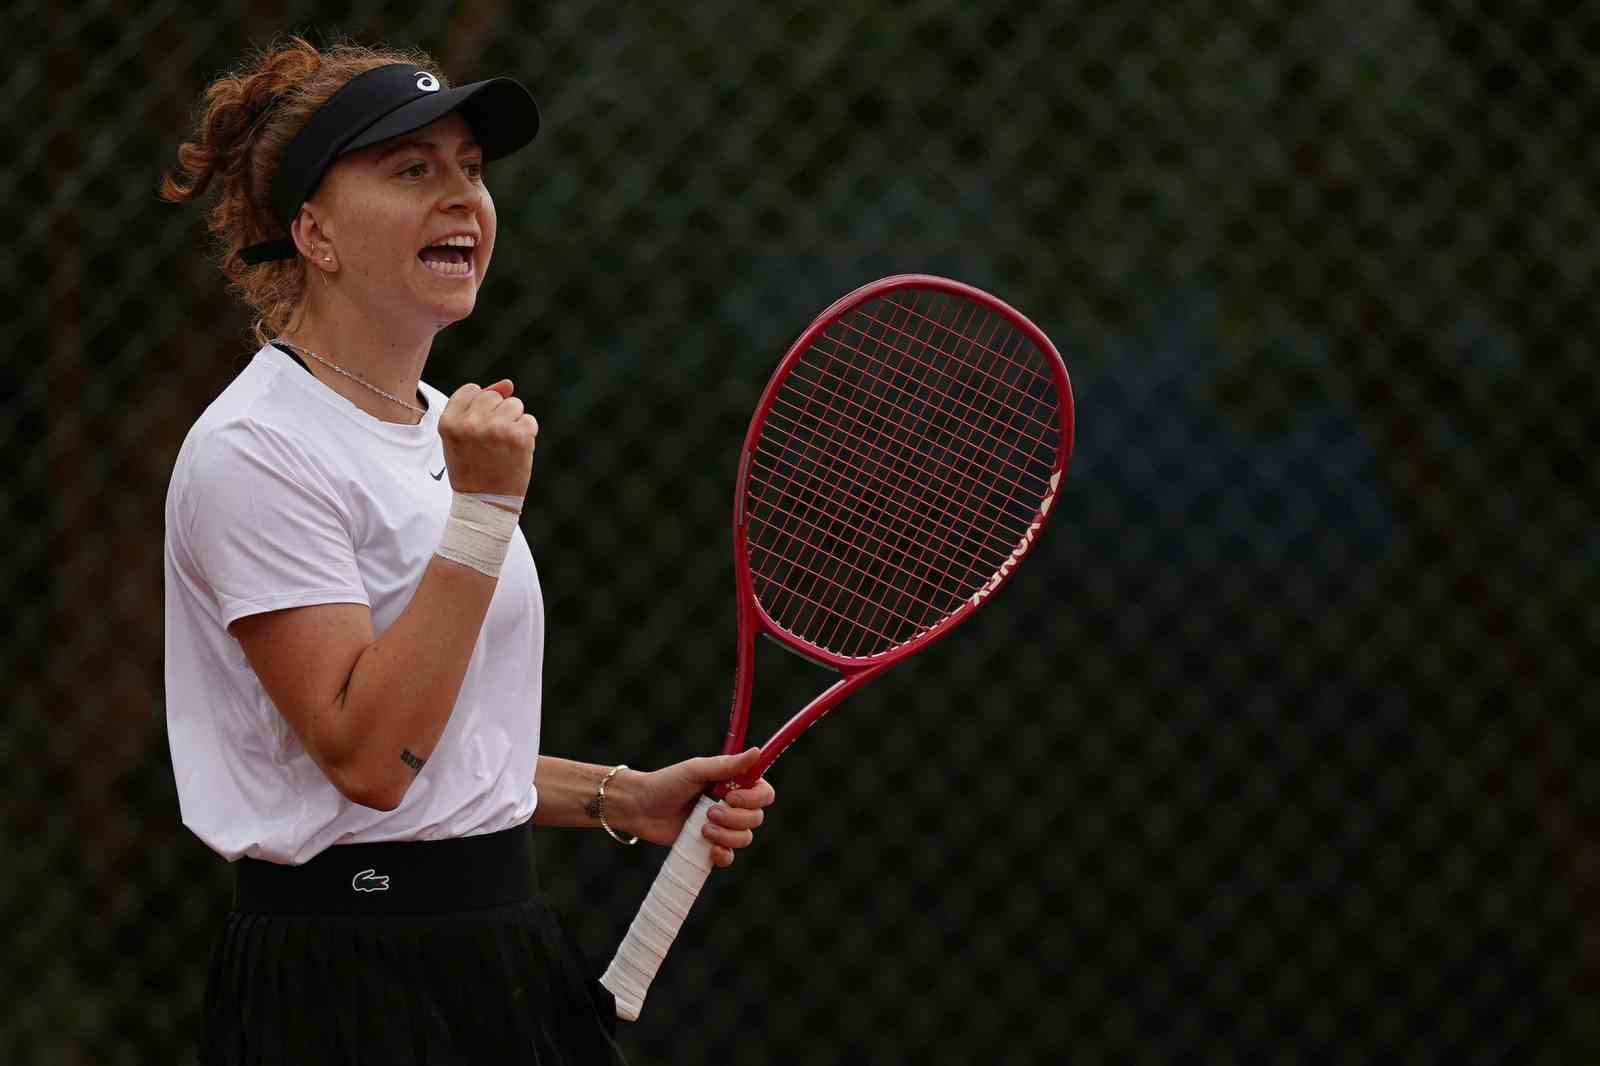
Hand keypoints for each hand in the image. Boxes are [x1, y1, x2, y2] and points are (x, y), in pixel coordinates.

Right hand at [438, 379, 537, 497]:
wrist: (485, 503)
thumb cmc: (472, 467)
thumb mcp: (463, 436)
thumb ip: (479, 405)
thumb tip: (508, 383)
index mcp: (449, 422)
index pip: (471, 390)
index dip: (479, 407)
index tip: (478, 427)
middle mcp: (470, 423)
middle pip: (494, 396)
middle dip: (497, 413)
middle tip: (492, 440)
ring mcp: (496, 429)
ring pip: (514, 404)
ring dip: (514, 421)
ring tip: (503, 445)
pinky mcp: (519, 437)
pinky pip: (529, 420)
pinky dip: (527, 433)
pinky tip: (516, 450)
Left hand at [623, 748, 776, 867]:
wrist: (640, 808)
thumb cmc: (666, 783)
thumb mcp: (696, 770)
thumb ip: (727, 765)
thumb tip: (756, 752)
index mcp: (733, 784)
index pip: (764, 793)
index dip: (754, 799)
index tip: (731, 797)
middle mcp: (732, 806)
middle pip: (756, 818)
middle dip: (735, 818)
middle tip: (709, 812)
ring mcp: (722, 827)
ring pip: (745, 838)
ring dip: (727, 836)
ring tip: (702, 829)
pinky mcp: (710, 846)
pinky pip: (730, 857)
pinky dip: (724, 855)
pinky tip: (711, 850)